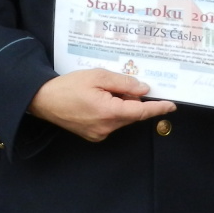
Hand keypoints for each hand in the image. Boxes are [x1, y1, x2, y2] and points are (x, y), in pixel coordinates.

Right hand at [27, 70, 174, 141]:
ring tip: (101, 92)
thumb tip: (143, 90)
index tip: (171, 105)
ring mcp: (99, 134)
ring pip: (121, 119)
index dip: (157, 108)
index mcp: (109, 112)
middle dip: (131, 100)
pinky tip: (96, 102)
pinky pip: (111, 123)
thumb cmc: (68, 86)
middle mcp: (107, 127)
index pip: (140, 112)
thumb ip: (123, 83)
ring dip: (120, 106)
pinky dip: (111, 112)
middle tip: (117, 85)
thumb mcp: (97, 76)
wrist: (42, 100)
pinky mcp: (93, 136)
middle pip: (131, 114)